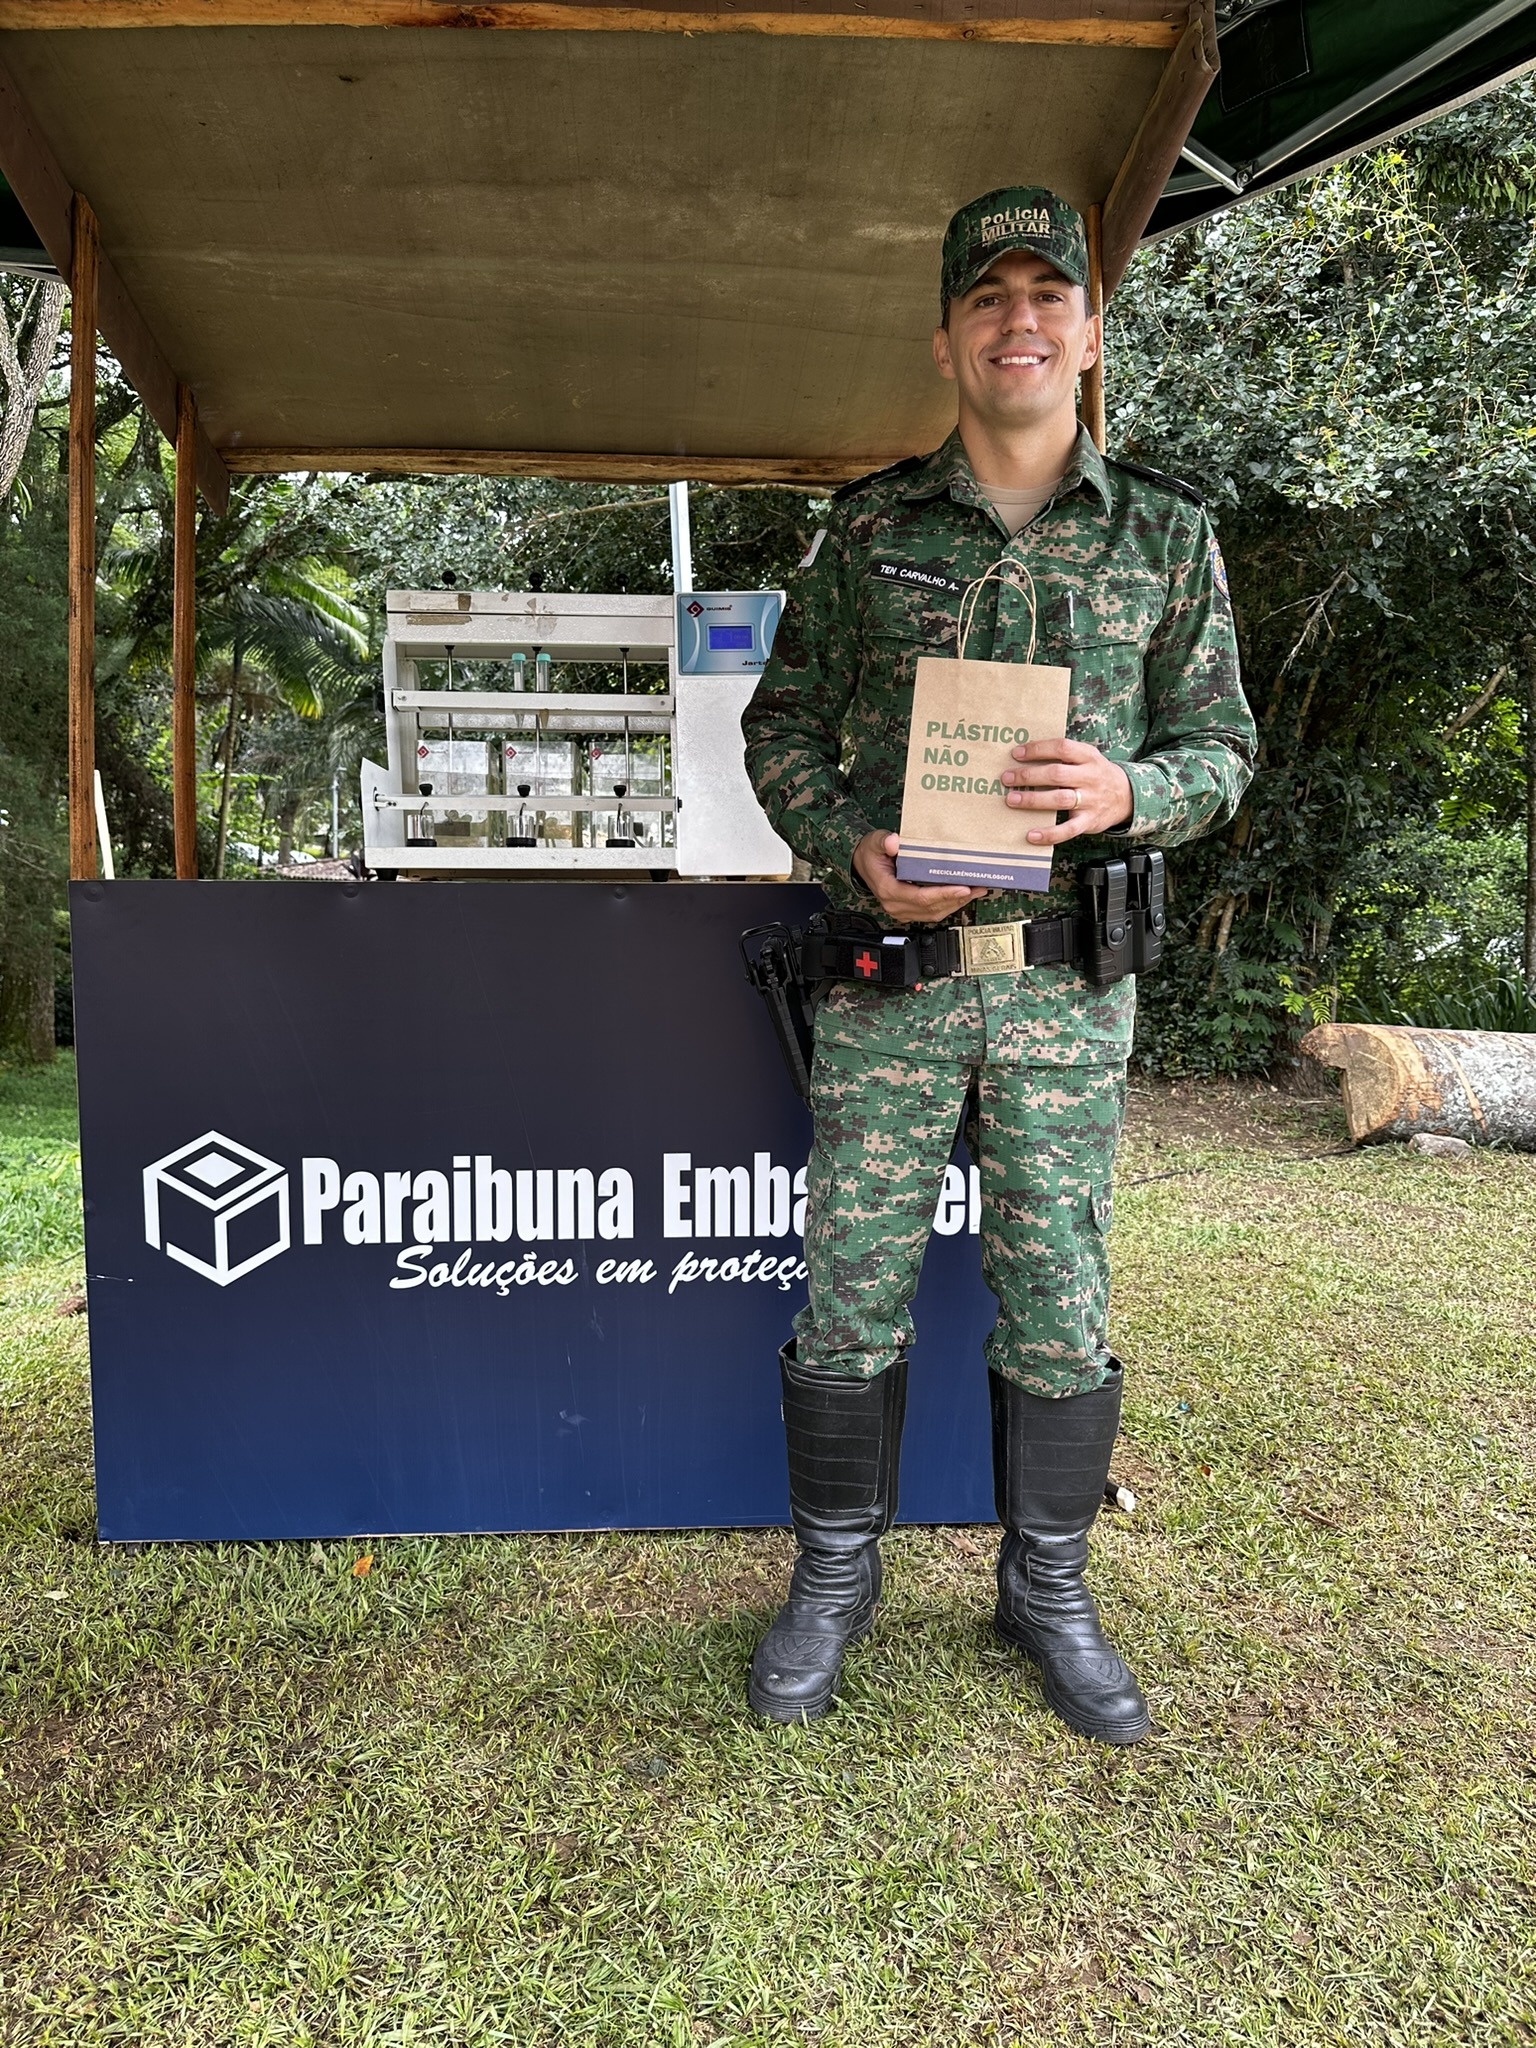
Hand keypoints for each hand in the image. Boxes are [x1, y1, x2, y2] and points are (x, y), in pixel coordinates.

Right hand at [852, 830, 986, 924]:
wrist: (862, 863)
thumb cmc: (871, 853)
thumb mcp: (875, 842)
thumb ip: (885, 842)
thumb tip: (895, 842)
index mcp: (889, 890)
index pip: (921, 897)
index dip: (943, 894)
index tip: (962, 888)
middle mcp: (895, 905)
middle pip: (932, 908)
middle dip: (957, 899)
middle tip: (977, 887)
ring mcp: (902, 910)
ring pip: (934, 913)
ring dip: (956, 904)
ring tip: (976, 891)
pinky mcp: (909, 910)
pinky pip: (932, 912)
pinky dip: (949, 905)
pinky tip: (962, 896)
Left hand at [1001, 738, 1132, 845]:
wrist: (1127, 796)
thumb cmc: (1097, 775)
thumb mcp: (1087, 757)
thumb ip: (1064, 755)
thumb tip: (1025, 753)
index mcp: (1088, 757)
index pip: (1062, 748)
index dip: (1038, 749)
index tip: (1016, 753)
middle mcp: (1090, 777)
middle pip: (1057, 774)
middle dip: (1029, 775)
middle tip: (1007, 778)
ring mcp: (1090, 800)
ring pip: (1059, 799)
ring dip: (1033, 800)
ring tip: (1012, 799)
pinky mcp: (1089, 822)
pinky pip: (1068, 830)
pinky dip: (1049, 833)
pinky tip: (1031, 835)